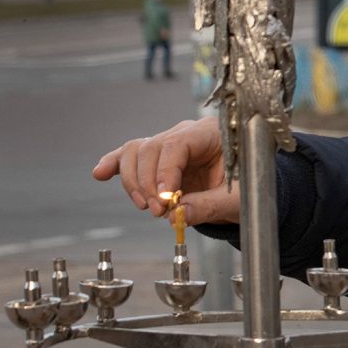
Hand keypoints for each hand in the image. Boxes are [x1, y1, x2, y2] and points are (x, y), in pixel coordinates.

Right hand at [92, 116, 238, 224]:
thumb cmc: (246, 187)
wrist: (244, 190)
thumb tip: (177, 215)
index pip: (177, 143)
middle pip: (152, 148)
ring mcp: (169, 143)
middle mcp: (187, 133)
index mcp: (212, 133)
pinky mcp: (158, 159)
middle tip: (159, 211)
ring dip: (133, 181)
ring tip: (147, 207)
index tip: (166, 198)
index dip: (165, 171)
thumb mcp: (237, 199)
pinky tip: (100, 174)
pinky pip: (130, 155)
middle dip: (149, 182)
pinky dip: (115, 164)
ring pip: (136, 152)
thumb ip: (210, 205)